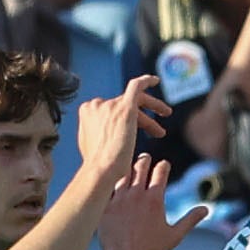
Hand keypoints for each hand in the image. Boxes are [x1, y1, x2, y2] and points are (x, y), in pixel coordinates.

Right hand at [70, 76, 166, 193]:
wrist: (101, 169)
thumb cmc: (97, 166)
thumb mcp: (91, 144)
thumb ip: (97, 132)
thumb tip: (104, 134)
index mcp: (87, 111)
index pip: (111, 110)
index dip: (127, 123)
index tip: (134, 137)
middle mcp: (97, 104)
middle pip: (124, 105)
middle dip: (141, 118)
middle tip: (156, 131)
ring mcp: (110, 104)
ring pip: (136, 101)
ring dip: (151, 113)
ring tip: (161, 132)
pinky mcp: (124, 106)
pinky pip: (136, 86)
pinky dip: (146, 81)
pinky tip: (156, 81)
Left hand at [100, 147, 208, 249]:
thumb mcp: (175, 236)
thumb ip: (190, 220)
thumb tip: (206, 209)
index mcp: (154, 199)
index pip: (160, 171)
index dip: (163, 165)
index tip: (164, 164)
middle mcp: (136, 195)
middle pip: (140, 166)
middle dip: (145, 160)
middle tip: (145, 158)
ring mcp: (118, 199)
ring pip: (121, 174)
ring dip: (126, 167)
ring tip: (128, 165)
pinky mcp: (104, 207)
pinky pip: (105, 188)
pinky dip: (109, 182)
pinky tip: (109, 181)